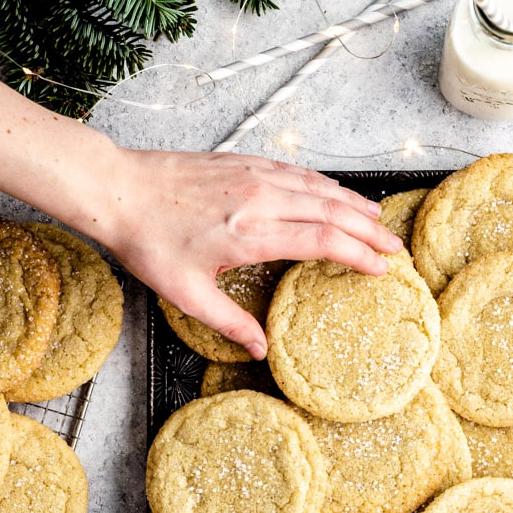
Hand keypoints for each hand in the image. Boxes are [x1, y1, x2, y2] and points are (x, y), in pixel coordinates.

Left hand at [100, 150, 402, 357]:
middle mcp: (259, 199)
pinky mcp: (243, 163)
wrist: (117, 190)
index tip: (380, 268)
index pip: (321, 240)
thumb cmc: (149, 242)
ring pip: (319, 187)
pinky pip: (296, 172)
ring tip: (377, 220)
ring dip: (353, 204)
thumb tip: (260, 349)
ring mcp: (252, 176)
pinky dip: (324, 184)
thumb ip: (229, 322)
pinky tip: (335, 193)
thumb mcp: (187, 295)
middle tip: (395, 247)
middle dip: (368, 231)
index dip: (357, 254)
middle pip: (331, 211)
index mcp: (250, 234)